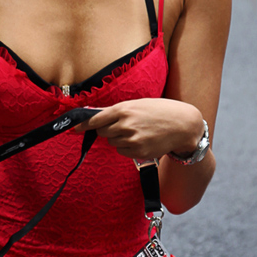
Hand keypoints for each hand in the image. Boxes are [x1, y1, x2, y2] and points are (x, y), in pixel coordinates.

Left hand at [80, 98, 204, 159]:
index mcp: (123, 109)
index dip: (83, 125)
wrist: (183, 125)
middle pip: (102, 132)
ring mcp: (131, 139)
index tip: (73, 129)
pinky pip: (122, 151)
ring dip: (119, 138)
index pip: (95, 119)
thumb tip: (91, 113)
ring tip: (137, 131)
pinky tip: (141, 140)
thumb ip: (114, 110)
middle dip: (108, 130)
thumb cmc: (159, 111)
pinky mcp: (138, 151)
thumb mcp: (137, 105)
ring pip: (112, 142)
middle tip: (124, 125)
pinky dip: (127, 148)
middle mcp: (125, 124)